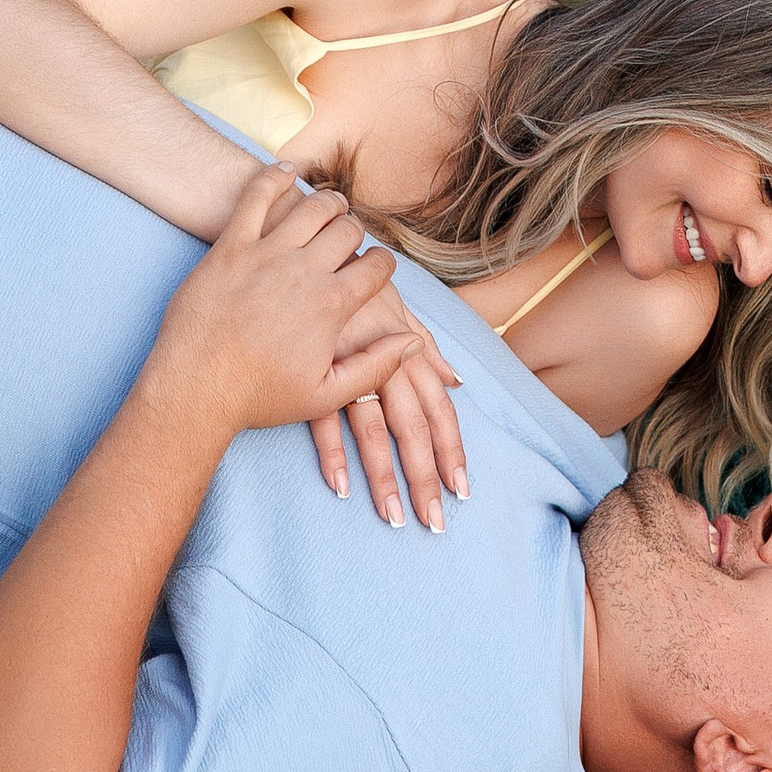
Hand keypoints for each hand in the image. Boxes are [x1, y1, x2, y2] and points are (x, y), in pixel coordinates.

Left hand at [150, 169, 412, 443]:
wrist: (194, 388)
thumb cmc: (259, 396)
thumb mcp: (326, 395)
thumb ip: (377, 366)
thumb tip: (413, 341)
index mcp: (332, 304)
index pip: (377, 265)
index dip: (382, 264)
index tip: (376, 267)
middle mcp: (305, 270)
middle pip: (348, 230)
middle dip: (355, 231)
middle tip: (349, 237)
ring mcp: (266, 253)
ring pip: (312, 207)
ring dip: (328, 202)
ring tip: (330, 206)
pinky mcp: (231, 245)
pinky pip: (256, 196)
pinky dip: (275, 178)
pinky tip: (286, 172)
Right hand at [311, 279, 469, 532]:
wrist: (308, 250)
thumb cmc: (354, 282)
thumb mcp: (396, 307)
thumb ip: (427, 346)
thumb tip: (459, 380)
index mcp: (408, 349)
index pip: (439, 408)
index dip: (452, 449)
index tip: (462, 488)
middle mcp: (386, 359)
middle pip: (414, 427)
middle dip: (426, 476)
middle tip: (435, 522)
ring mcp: (350, 365)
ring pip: (375, 430)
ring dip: (385, 477)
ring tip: (393, 517)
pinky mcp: (314, 369)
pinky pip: (325, 417)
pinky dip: (334, 452)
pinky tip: (341, 486)